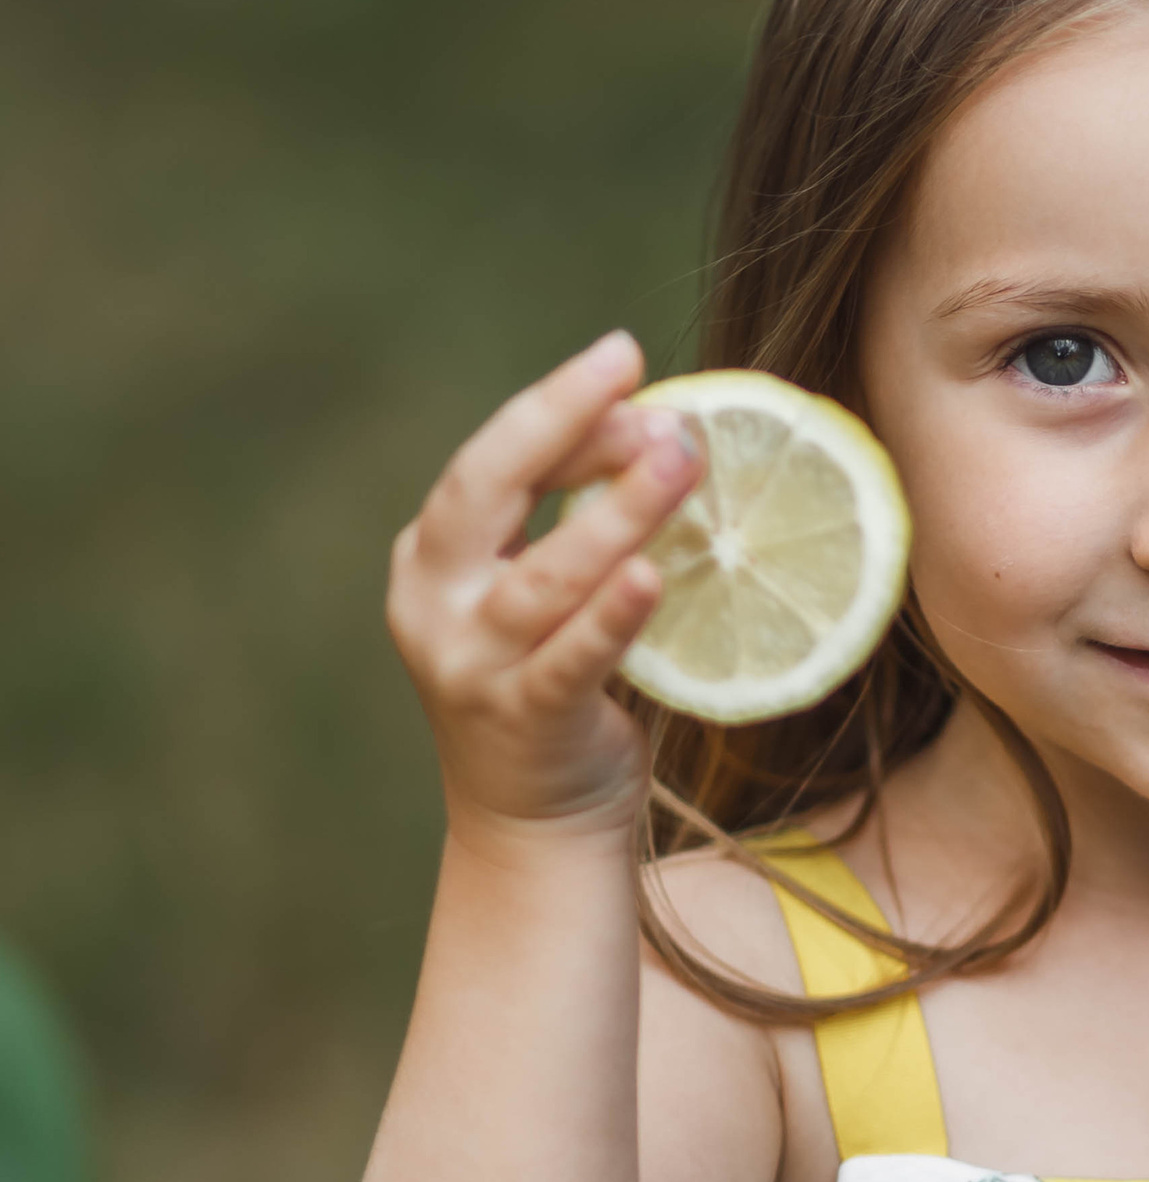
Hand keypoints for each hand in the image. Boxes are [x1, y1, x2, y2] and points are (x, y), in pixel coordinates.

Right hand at [387, 331, 701, 835]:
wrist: (534, 822)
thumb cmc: (555, 683)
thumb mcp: (550, 591)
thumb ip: (581, 519)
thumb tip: (663, 426)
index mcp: (435, 555)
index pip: (494, 461)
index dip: (558, 409)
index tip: (624, 359)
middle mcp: (435, 603)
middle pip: (488, 491)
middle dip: (563, 426)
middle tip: (637, 379)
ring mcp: (469, 666)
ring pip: (542, 576)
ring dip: (615, 513)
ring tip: (680, 460)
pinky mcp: (519, 720)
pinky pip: (568, 661)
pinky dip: (609, 617)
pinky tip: (648, 575)